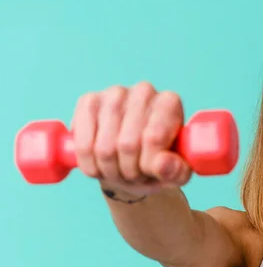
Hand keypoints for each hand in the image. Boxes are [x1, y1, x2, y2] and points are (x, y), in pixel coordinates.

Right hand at [71, 81, 191, 195]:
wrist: (133, 161)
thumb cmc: (158, 164)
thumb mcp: (175, 174)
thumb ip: (176, 171)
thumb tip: (162, 165)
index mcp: (170, 103)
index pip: (153, 138)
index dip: (148, 165)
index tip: (151, 171)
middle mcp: (144, 92)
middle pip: (127, 144)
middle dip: (129, 171)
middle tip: (134, 174)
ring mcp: (114, 93)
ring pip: (104, 148)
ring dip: (110, 170)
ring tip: (120, 170)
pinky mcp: (88, 101)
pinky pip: (83, 145)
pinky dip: (89, 165)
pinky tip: (99, 165)